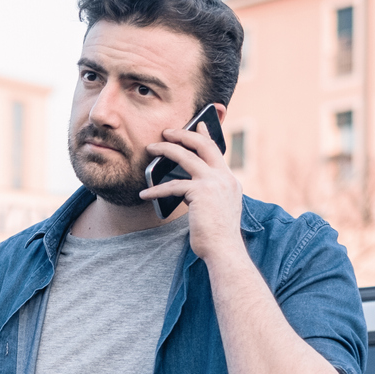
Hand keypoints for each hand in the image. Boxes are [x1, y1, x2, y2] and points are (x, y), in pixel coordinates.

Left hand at [139, 122, 243, 265]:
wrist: (224, 250)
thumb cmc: (216, 237)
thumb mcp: (216, 210)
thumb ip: (208, 195)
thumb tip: (187, 190)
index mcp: (230, 181)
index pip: (217, 152)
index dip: (206, 136)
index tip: (198, 124)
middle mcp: (225, 178)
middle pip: (203, 145)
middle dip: (183, 134)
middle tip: (166, 131)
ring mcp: (214, 183)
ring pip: (186, 156)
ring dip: (165, 150)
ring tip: (150, 148)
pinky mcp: (201, 192)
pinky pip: (173, 185)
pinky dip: (156, 190)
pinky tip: (144, 194)